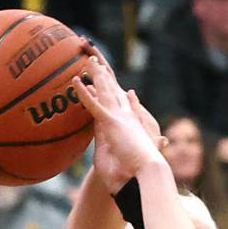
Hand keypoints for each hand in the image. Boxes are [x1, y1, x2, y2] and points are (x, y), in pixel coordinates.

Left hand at [73, 61, 164, 193]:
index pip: (117, 98)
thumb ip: (130, 148)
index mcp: (129, 120)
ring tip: (85, 58)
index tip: (102, 74)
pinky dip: (84, 93)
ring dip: (94, 73)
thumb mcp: (128, 155)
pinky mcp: (111, 122)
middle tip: (92, 57)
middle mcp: (126, 113)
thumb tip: (152, 140)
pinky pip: (94, 105)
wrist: (148, 170)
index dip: (109, 85)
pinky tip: (75, 81)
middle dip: (102, 71)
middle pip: (111, 87)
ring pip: (104, 89)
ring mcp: (119, 116)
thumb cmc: (137, 170)